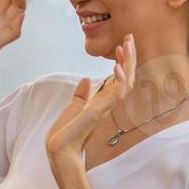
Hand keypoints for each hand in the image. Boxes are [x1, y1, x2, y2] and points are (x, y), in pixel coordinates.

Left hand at [46, 34, 136, 164]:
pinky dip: (119, 78)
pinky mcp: (102, 111)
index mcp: (101, 102)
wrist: (59, 151)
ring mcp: (107, 107)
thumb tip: (85, 81)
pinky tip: (117, 65)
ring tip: (126, 44)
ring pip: (126, 81)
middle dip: (129, 56)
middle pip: (126, 76)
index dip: (122, 61)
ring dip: (128, 62)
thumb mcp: (72, 109)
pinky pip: (117, 92)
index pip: (117, 78)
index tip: (121, 45)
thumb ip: (80, 96)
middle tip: (129, 37)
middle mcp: (107, 104)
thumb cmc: (65, 135)